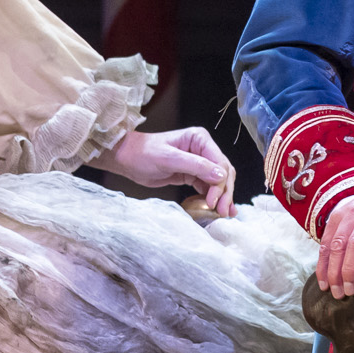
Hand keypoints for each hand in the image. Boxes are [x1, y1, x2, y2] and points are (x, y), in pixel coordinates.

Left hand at [108, 125, 236, 218]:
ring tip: (226, 213)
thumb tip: (221, 175)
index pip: (219, 162)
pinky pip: (207, 186)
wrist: (127, 159)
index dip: (220, 183)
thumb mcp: (169, 159)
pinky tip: (218, 208)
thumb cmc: (143, 153)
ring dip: (222, 197)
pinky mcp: (192, 174)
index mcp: (200, 139)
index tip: (214, 201)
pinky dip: (213, 197)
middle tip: (223, 211)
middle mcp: (203, 148)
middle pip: (223, 172)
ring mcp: (199, 162)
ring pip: (218, 181)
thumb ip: (196, 166)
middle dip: (224, 192)